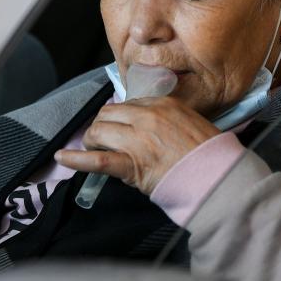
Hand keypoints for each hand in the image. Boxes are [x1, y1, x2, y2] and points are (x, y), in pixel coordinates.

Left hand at [55, 97, 219, 194]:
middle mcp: (148, 117)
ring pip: (98, 132)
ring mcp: (138, 140)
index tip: (118, 128)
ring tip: (96, 151)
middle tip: (104, 141)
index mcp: (163, 104)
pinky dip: (76, 159)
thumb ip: (167, 118)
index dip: (118, 118)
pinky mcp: (132, 165)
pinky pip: (97, 160)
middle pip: (107, 114)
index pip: (127, 105)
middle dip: (101, 127)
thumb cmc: (208, 153)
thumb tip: (146, 124)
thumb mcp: (190, 122)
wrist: (216, 176)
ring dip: (92, 141)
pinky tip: (63, 157)